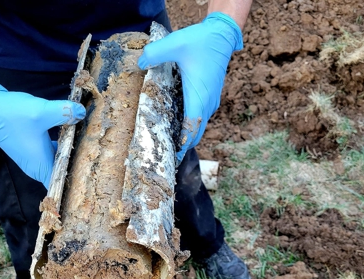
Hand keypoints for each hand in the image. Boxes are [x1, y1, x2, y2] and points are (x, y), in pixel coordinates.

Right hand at [0, 75, 85, 187]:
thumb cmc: (12, 114)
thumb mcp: (41, 111)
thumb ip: (64, 112)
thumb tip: (82, 112)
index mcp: (41, 165)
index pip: (60, 186)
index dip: (74, 186)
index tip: (91, 179)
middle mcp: (37, 166)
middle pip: (62, 175)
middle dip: (78, 169)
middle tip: (98, 161)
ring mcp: (34, 159)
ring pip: (57, 164)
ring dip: (70, 157)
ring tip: (89, 148)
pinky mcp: (32, 150)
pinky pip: (52, 155)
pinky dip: (62, 149)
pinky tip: (73, 136)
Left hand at [138, 12, 242, 161]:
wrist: (223, 35)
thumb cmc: (201, 41)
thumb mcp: (175, 44)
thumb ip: (155, 53)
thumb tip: (140, 63)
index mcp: (198, 98)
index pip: (191, 131)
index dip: (182, 146)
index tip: (171, 158)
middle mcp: (207, 104)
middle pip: (196, 134)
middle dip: (182, 145)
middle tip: (165, 154)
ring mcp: (210, 101)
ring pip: (198, 126)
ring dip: (187, 135)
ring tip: (169, 142)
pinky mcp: (210, 96)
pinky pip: (200, 117)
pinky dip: (190, 125)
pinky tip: (176, 122)